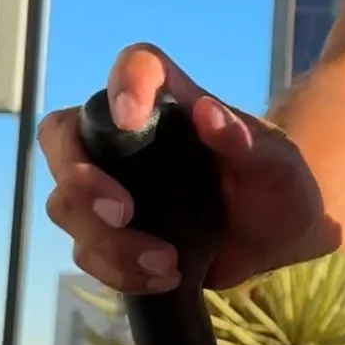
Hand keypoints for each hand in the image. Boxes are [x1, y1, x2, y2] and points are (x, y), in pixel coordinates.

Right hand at [39, 43, 328, 294]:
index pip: (136, 66)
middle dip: (79, 180)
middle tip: (121, 213)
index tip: (129, 118)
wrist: (279, 234)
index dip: (122, 83)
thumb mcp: (278, 164)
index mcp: (172, 101)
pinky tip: (163, 277)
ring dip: (106, 241)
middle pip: (64, 138)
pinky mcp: (113, 232)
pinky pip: (88, 251)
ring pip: (66, 204)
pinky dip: (119, 271)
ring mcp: (112, 184)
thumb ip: (246, 140)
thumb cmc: (280, 183)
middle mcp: (129, 137)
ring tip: (166, 263)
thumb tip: (209, 113)